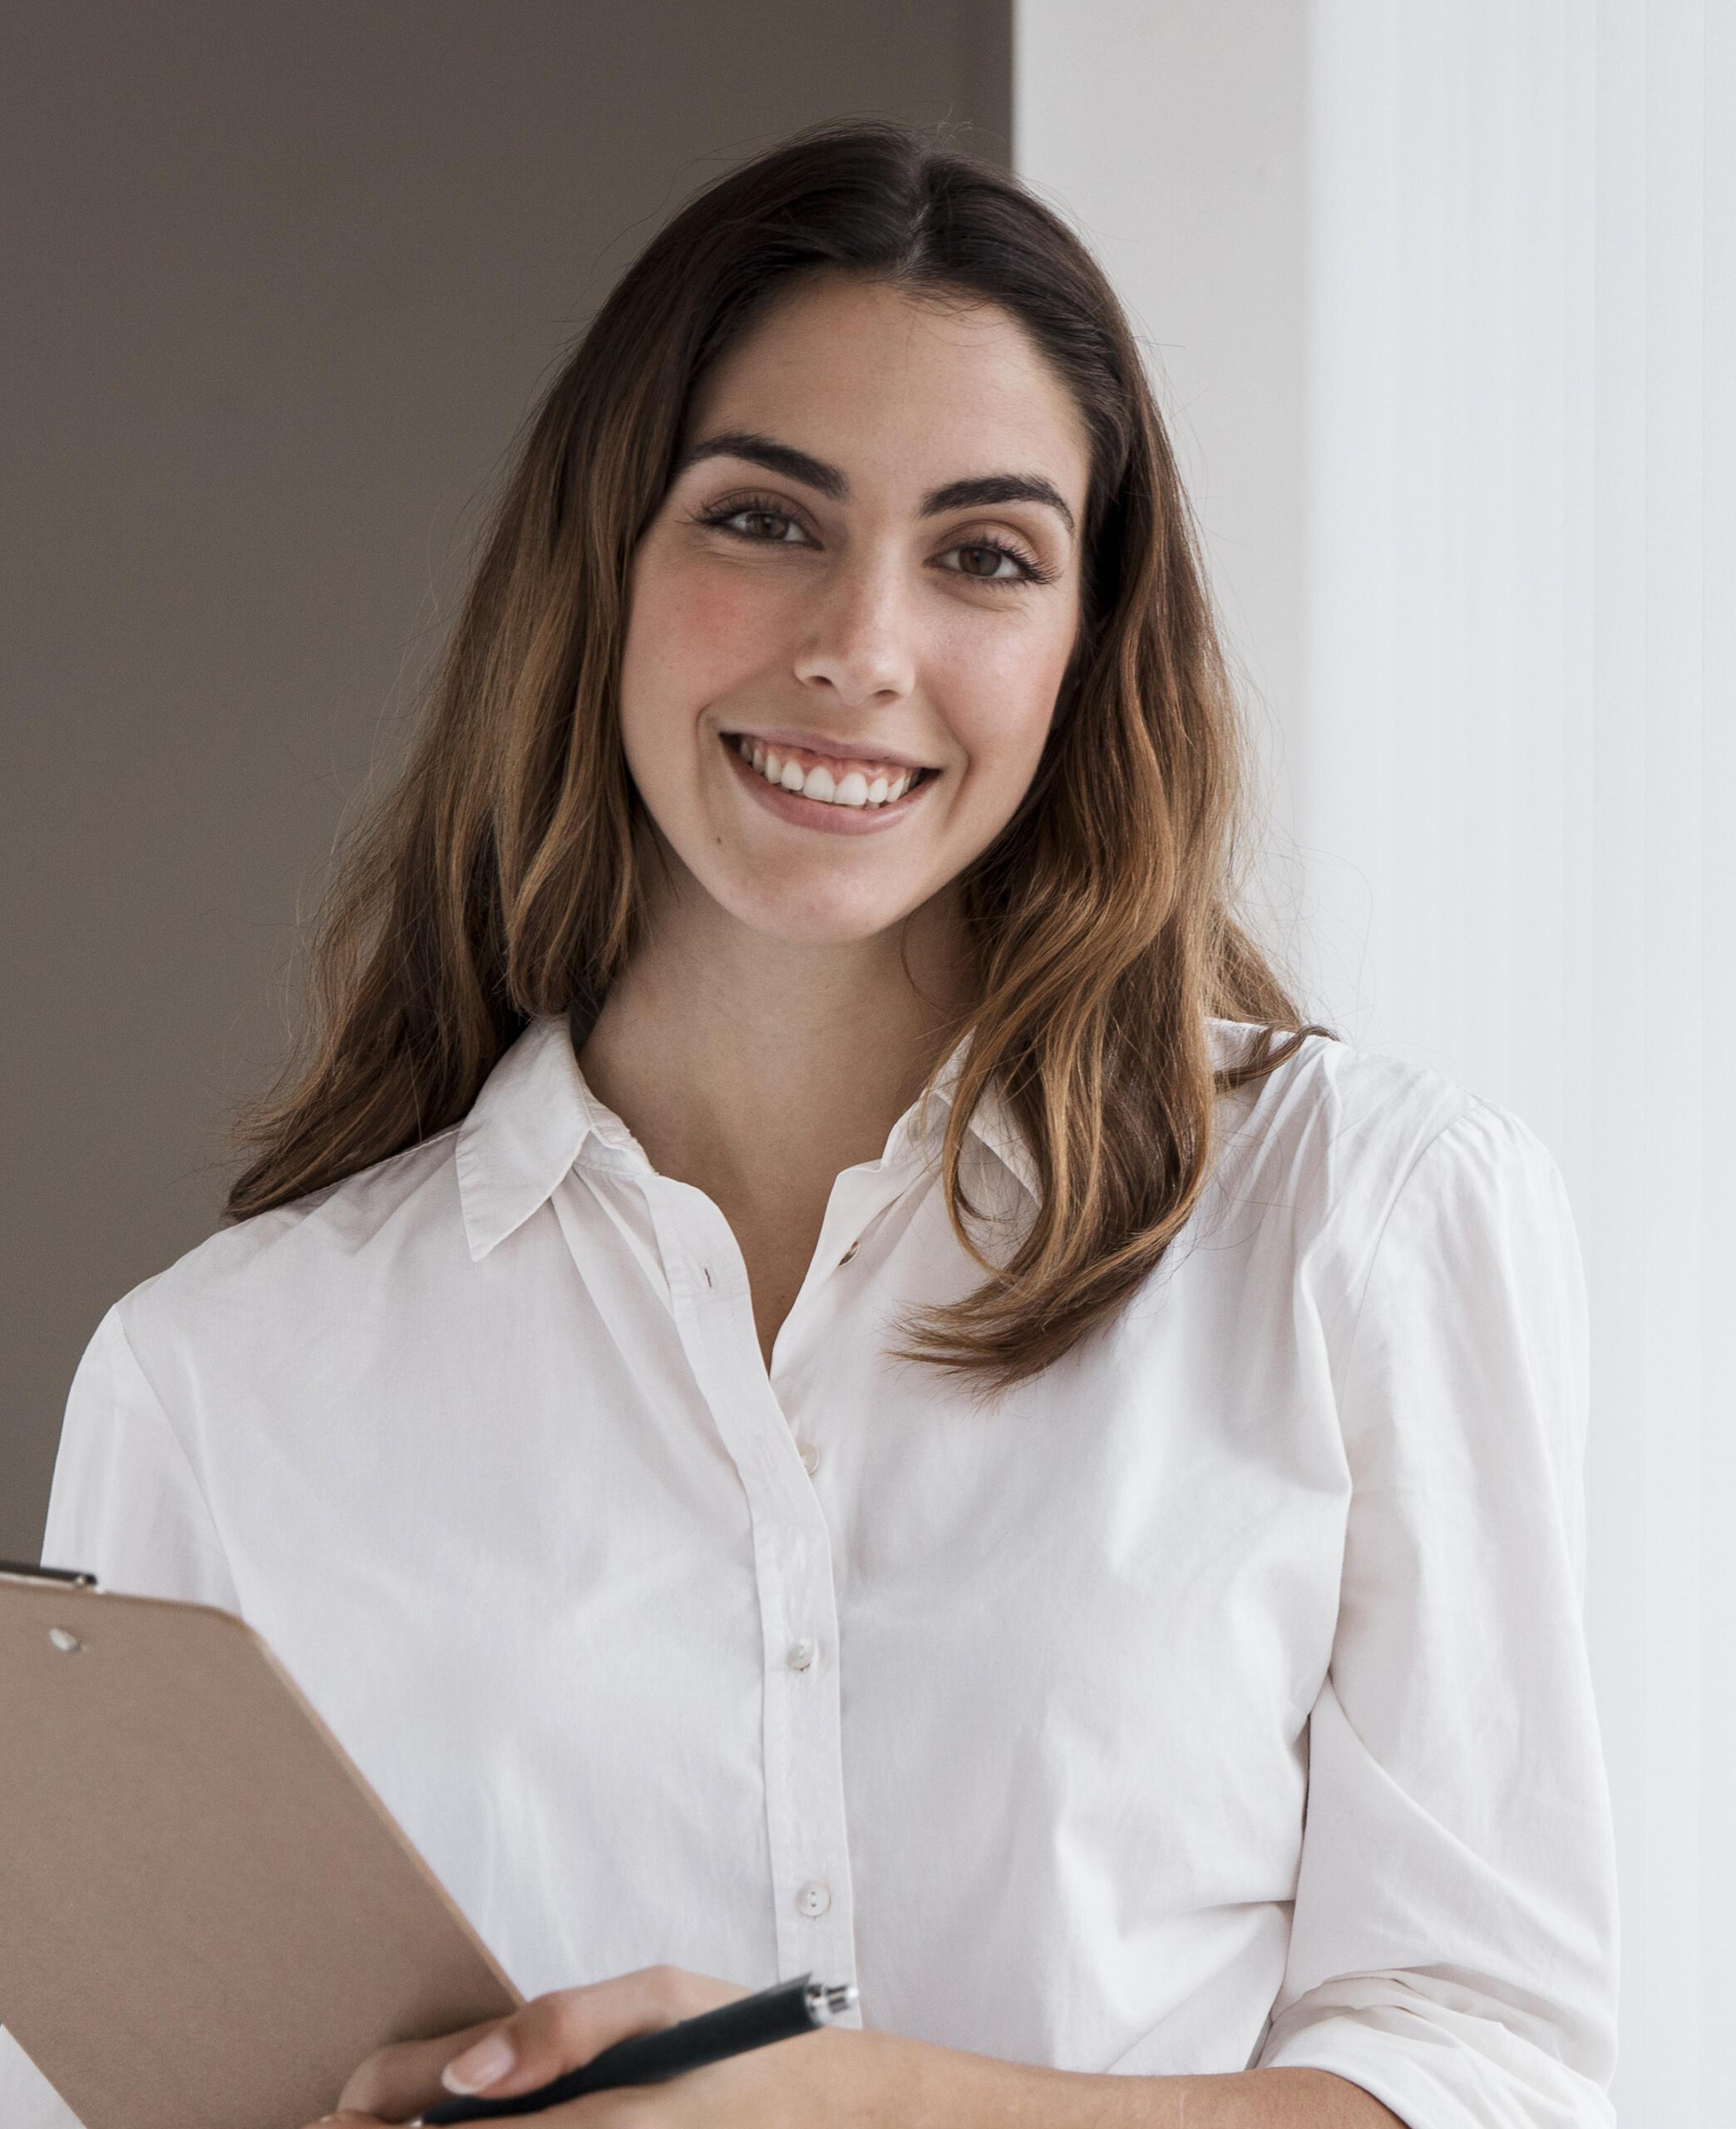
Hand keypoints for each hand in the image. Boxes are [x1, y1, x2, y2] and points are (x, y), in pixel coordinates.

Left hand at [309, 1962, 925, 2127]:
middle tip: (342, 2120)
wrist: (826, 2110)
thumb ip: (561, 2029)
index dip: (373, 2119)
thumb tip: (465, 2078)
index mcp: (601, 2119)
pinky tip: (466, 2124)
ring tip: (384, 2122)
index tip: (337, 2112)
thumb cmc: (739, 2043)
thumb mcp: (659, 2000)